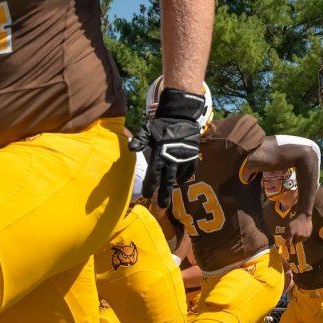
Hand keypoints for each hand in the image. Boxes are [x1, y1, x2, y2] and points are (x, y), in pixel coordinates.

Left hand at [128, 88, 207, 207]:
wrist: (182, 116)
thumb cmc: (163, 123)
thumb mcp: (148, 129)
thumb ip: (139, 139)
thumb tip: (130, 148)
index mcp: (160, 154)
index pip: (154, 175)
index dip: (150, 186)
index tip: (147, 195)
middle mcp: (172, 159)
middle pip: (167, 181)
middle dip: (163, 195)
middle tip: (161, 207)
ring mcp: (183, 158)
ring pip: (178, 177)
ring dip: (173, 185)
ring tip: (169, 194)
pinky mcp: (193, 155)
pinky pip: (189, 170)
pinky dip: (185, 176)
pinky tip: (181, 180)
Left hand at [288, 213, 312, 243]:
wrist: (305, 217)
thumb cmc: (295, 221)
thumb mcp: (288, 226)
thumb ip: (286, 234)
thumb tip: (286, 241)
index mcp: (292, 232)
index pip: (289, 243)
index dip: (288, 244)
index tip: (287, 244)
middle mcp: (298, 235)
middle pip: (294, 243)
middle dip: (293, 240)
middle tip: (294, 236)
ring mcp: (303, 235)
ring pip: (299, 241)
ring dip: (298, 239)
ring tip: (299, 232)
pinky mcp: (307, 235)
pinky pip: (303, 239)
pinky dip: (302, 237)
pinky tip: (302, 231)